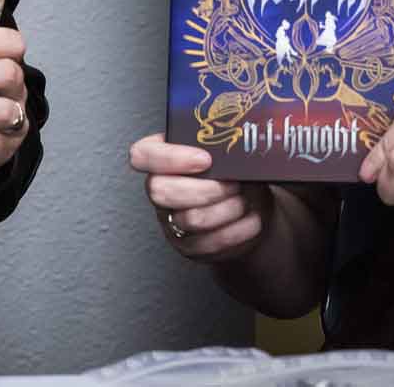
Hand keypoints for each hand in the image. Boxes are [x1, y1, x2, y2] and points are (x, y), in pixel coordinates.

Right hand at [129, 134, 272, 261]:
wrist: (250, 202)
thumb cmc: (232, 169)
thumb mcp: (226, 150)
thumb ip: (223, 146)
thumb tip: (239, 151)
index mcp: (161, 157)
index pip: (142, 155)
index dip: (170, 158)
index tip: (205, 160)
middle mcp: (159, 189)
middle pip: (161, 192)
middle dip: (206, 189)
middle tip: (234, 184)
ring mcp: (171, 220)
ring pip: (191, 219)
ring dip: (227, 209)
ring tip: (246, 200)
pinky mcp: (189, 246)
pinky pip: (209, 243)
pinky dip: (238, 230)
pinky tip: (252, 219)